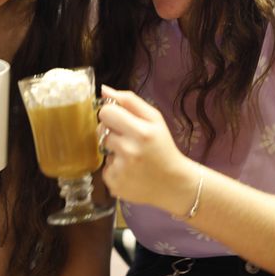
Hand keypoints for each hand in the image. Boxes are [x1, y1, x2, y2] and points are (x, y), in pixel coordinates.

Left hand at [98, 85, 197, 214]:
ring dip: (113, 150)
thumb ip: (129, 101)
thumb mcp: (154, 119)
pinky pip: (105, 168)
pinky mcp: (114, 185)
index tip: (121, 119)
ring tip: (131, 156)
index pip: (106, 112)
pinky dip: (114, 168)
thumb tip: (104, 90)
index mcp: (141, 132)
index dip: (112, 113)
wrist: (173, 183)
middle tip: (129, 138)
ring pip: (102, 148)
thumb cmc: (163, 146)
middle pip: (101, 129)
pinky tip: (130, 170)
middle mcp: (129, 151)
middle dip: (112, 131)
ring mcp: (121, 170)